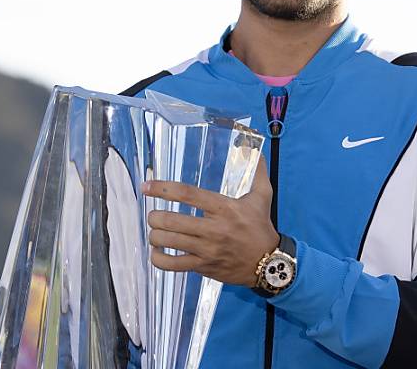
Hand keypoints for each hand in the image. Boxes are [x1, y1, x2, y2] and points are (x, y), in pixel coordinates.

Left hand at [142, 155, 278, 285]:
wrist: (269, 264)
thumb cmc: (261, 228)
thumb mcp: (263, 197)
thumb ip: (258, 173)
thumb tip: (256, 151)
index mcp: (224, 208)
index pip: (188, 194)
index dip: (163, 189)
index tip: (147, 186)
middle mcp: (214, 229)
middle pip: (171, 220)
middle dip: (155, 216)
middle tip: (154, 214)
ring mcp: (207, 250)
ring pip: (168, 242)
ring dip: (155, 235)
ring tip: (156, 231)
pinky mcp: (203, 266)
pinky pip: (171, 265)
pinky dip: (158, 258)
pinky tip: (158, 252)